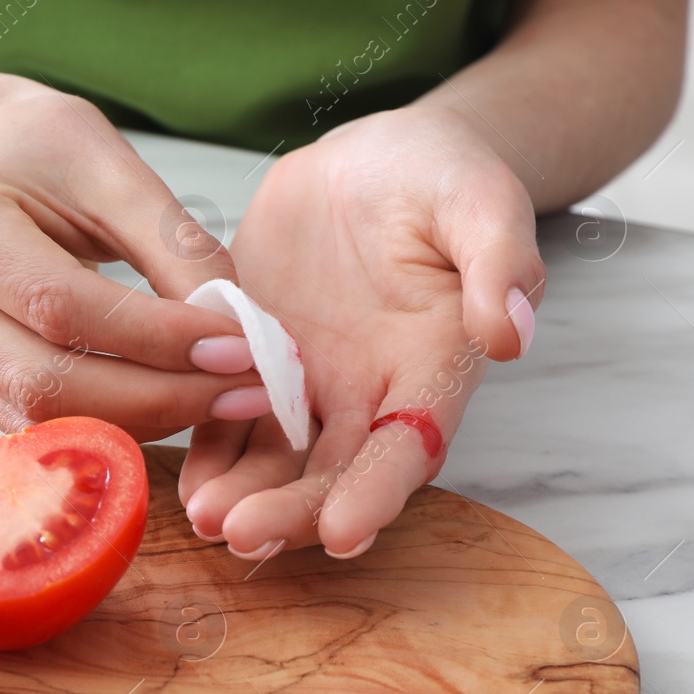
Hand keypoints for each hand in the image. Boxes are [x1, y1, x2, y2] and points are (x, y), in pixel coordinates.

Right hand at [0, 75, 271, 440]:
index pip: (59, 303)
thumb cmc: (38, 153)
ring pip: (40, 416)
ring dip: (141, 420)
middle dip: (157, 396)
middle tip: (243, 391)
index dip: (154, 336)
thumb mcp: (110, 166)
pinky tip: (170, 403)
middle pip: (42, 380)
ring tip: (220, 400)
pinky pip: (36, 424)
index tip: (239, 346)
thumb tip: (234, 331)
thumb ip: (173, 246)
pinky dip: (111, 423)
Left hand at [178, 106, 543, 557]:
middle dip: (293, 509)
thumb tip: (509, 333)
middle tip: (244, 533)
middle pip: (333, 472)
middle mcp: (367, 392)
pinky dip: (207, 452)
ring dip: (243, 495)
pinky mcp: (251, 362)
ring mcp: (307, 384)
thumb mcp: (482, 205)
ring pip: (276, 458)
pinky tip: (184, 484)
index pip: (407, 446)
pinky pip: (225, 419)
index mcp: (429, 368)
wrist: (377, 160)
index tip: (344, 533)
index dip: (377, 493)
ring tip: (207, 518)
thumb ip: (499, 265)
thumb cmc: (444, 179)